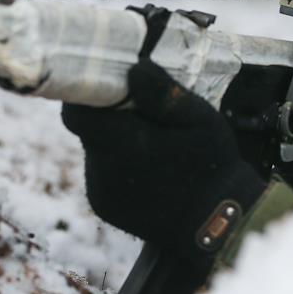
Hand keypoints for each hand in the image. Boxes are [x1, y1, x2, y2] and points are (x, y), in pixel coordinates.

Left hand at [62, 59, 266, 261]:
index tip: (107, 82)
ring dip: (115, 141)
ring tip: (151, 144)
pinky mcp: (105, 207)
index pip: (76, 112)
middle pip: (88, 129)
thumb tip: (134, 68)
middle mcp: (102, 170)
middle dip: (108, 115)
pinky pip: (102, 173)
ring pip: (95, 150)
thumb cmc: (212, 165)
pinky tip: (149, 168)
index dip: (86, 93)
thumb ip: (163, 93)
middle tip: (140, 111)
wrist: (216, 225)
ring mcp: (101, 192)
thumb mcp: (199, 119)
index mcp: (121, 144)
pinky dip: (118, 165)